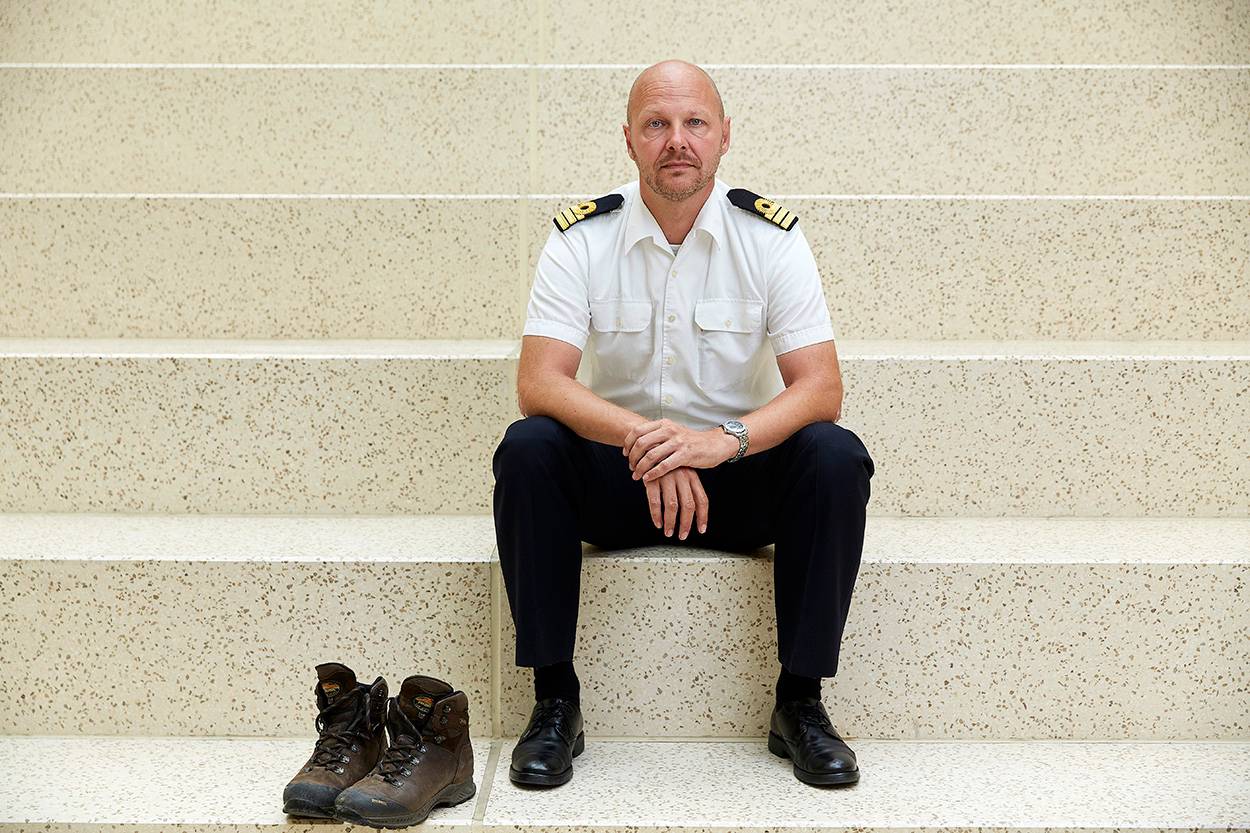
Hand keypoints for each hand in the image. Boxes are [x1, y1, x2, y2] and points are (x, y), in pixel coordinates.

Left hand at [622, 418, 737, 482]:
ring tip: (636, 476)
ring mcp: (678, 442)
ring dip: (640, 468)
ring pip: (650, 455)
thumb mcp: (673, 433)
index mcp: (664, 424)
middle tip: (631, 467)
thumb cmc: (692, 441)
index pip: (638, 431)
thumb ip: (657, 436)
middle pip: (641, 443)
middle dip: (632, 458)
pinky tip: (647, 479)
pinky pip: (664, 466)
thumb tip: (637, 444)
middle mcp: (669, 430)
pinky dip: (653, 473)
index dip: (628, 443)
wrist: (715, 444)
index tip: (625, 454)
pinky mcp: (685, 454)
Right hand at [644, 467, 708, 538]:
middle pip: (688, 505)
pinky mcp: (652, 479)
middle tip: (682, 535)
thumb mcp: (682, 470)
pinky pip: (655, 501)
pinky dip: (656, 515)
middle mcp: (682, 477)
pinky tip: (658, 523)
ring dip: (671, 522)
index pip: (702, 500)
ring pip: (672, 505)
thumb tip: (692, 512)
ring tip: (669, 532)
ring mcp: (667, 477)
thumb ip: (688, 487)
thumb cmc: (667, 461)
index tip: (701, 529)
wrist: (650, 444)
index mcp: (692, 476)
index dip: (702, 517)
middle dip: (686, 524)